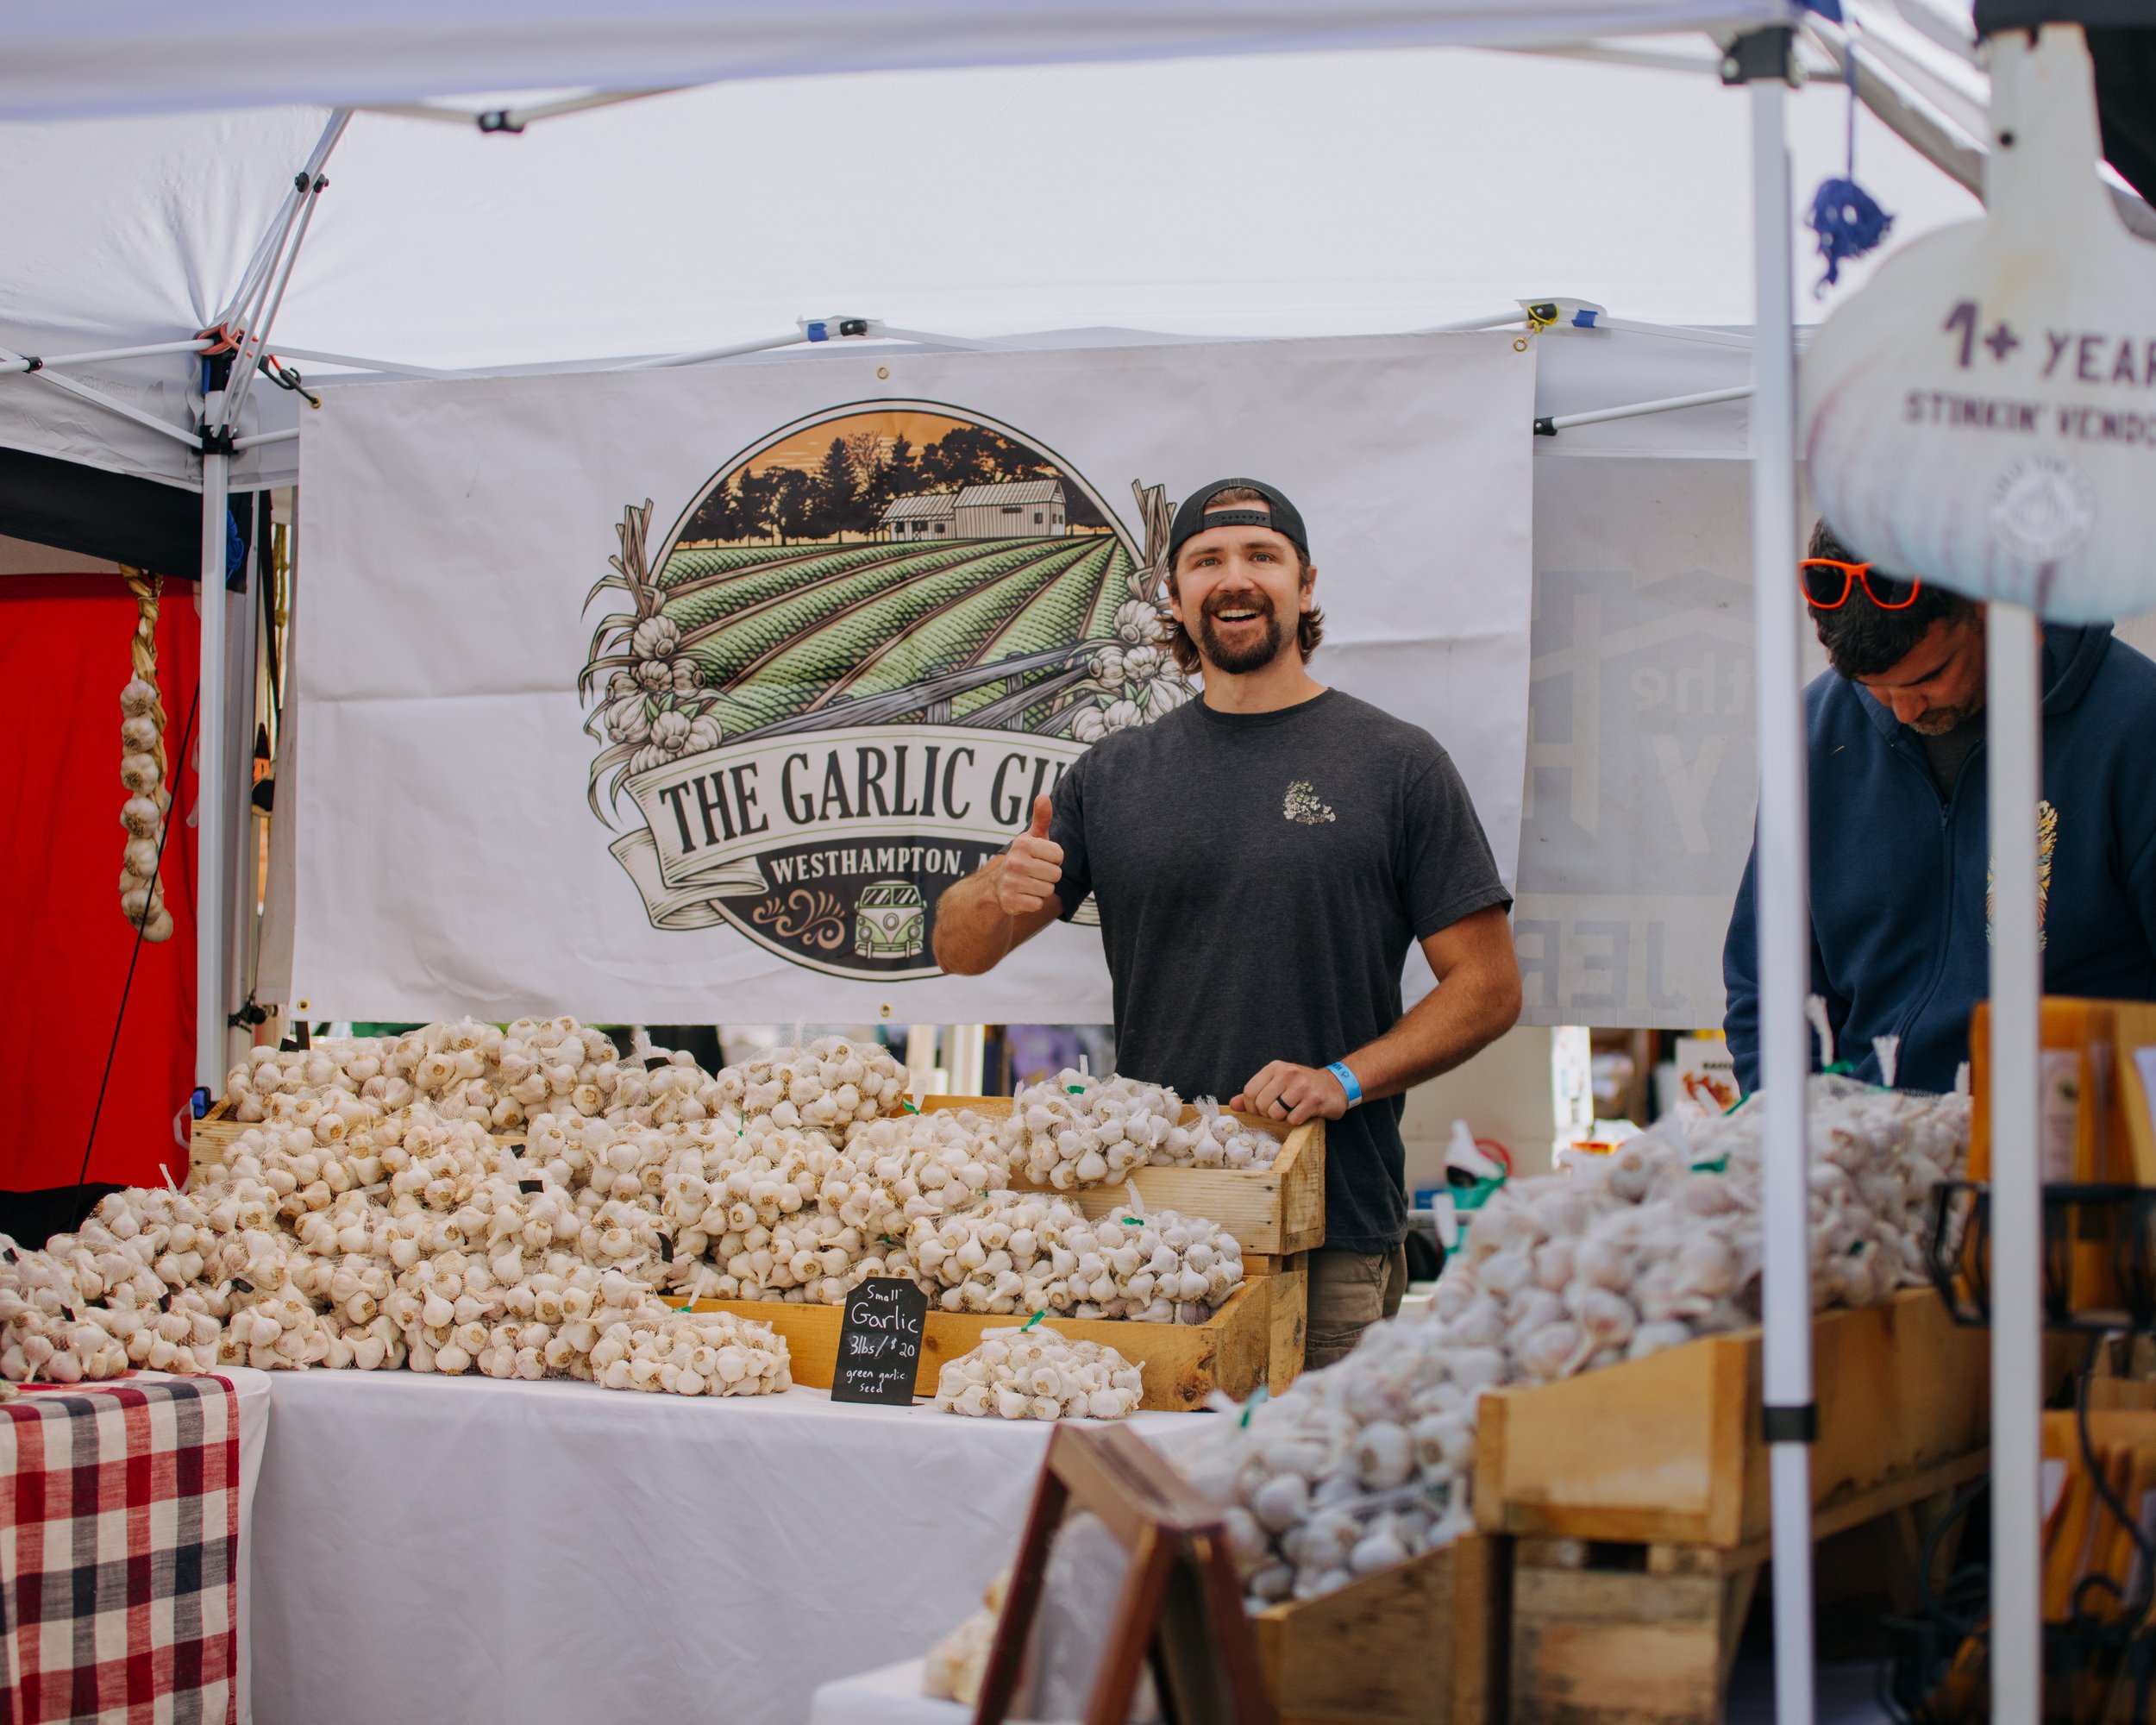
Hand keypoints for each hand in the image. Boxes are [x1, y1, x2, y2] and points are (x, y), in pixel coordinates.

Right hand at [995, 795, 1062, 916]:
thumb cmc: (1023, 858)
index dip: (1054, 859)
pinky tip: (1023, 895)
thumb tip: (1043, 797)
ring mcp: (1011, 882)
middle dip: (1049, 875)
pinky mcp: (1010, 901)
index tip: (1041, 858)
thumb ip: (1041, 818)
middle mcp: (1014, 861)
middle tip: (1034, 872)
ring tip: (1029, 883)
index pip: (1059, 855)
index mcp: (1023, 843)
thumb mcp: (1032, 837)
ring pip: (1048, 890)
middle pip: (1056, 874)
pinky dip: (1033, 902)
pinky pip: (1038, 904)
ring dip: (1041, 889)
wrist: (996, 886)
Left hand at [1230, 1061, 1349, 1125]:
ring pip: (1276, 1113)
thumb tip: (1232, 1104)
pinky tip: (1303, 1113)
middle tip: (1280, 1111)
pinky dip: (1296, 1121)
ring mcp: (1302, 1086)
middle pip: (1261, 1104)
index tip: (1263, 1108)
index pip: (1250, 1091)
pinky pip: (1293, 1120)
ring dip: (1282, 1118)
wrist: (1334, 1086)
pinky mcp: (1314, 1100)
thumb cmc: (1301, 1087)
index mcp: (1275, 1067)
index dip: (1252, 1106)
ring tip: (1292, 1110)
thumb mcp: (1277, 1084)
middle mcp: (1288, 1073)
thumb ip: (1254, 1093)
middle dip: (1267, 1114)